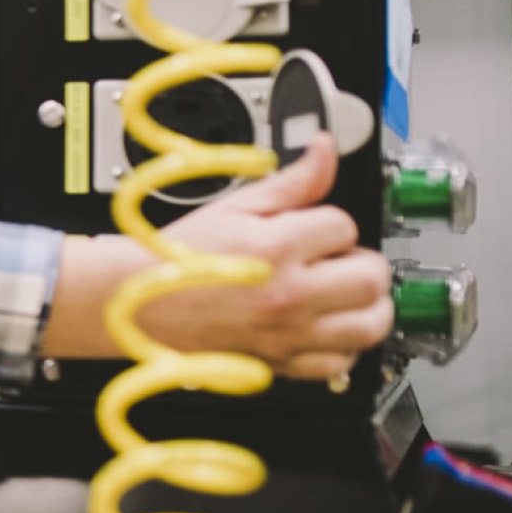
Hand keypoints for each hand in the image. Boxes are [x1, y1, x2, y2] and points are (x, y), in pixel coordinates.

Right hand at [139, 132, 392, 378]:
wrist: (139, 300)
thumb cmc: (176, 255)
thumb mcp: (234, 206)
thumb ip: (290, 181)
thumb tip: (324, 149)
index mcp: (277, 247)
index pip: (344, 225)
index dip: (328, 223)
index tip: (309, 229)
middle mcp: (289, 294)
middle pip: (372, 277)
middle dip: (359, 261)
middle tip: (333, 259)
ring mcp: (288, 334)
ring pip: (371, 324)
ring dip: (364, 304)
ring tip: (340, 292)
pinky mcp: (281, 363)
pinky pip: (342, 362)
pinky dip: (343, 345)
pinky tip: (323, 325)